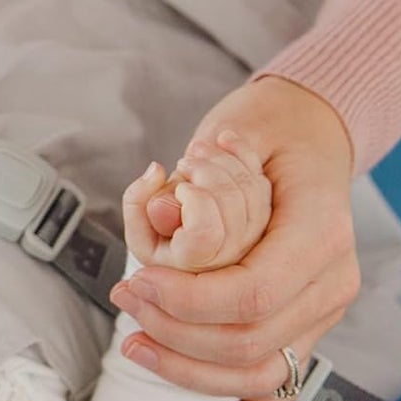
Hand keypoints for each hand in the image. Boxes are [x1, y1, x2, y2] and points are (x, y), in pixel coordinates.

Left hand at [110, 76, 358, 400]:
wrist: (304, 144)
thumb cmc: (266, 138)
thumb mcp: (238, 132)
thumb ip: (204, 172)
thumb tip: (160, 211)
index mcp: (322, 233)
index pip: (252, 295)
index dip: (186, 301)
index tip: (135, 281)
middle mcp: (331, 283)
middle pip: (247, 341)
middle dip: (173, 332)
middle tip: (125, 302)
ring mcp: (320, 315)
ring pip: (255, 373)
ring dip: (187, 370)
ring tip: (134, 344)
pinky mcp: (303, 334)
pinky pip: (279, 389)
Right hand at [122, 130, 271, 271]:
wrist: (178, 233)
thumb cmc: (155, 230)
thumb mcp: (136, 223)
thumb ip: (137, 200)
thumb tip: (156, 171)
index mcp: (190, 260)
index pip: (205, 231)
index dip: (195, 199)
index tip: (180, 187)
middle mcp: (225, 254)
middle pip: (228, 201)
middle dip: (205, 169)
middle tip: (183, 162)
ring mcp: (249, 235)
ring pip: (247, 186)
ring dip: (221, 156)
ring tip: (197, 150)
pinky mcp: (263, 216)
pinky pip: (259, 178)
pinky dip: (241, 152)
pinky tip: (224, 140)